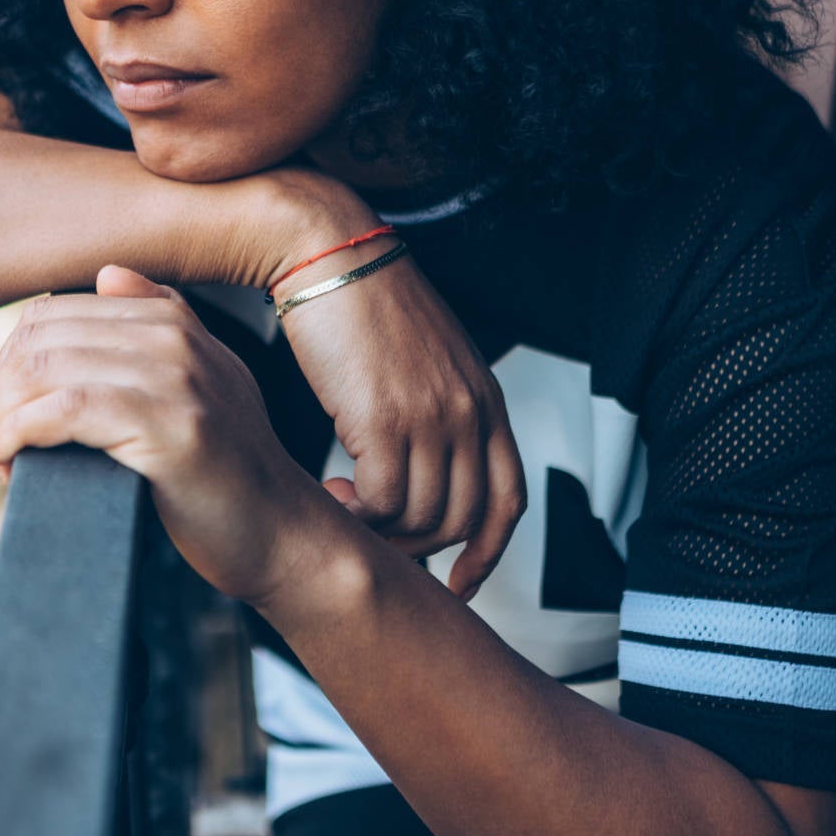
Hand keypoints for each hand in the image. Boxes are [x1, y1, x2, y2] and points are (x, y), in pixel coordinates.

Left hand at [0, 265, 339, 605]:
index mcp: (173, 320)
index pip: (53, 313)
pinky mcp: (167, 426)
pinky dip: (19, 434)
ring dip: (5, 417)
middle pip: (41, 336)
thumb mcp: (206, 381)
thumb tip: (108, 275)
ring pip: (46, 369)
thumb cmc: (230, 471)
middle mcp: (174, 337)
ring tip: (5, 458)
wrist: (281, 533)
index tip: (8, 413)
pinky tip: (4, 458)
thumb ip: (162, 324)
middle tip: (0, 442)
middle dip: (3, 390)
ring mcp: (174, 378)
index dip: (14, 363)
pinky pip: (64, 410)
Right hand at [262, 177, 526, 598]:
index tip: (462, 582)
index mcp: (486, 400)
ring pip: (420, 518)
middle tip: (376, 538)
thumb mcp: (429, 361)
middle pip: (463, 519)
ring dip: (380, 529)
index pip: (508, 499)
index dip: (490, 552)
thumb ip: (442, 411)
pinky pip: (379, 503)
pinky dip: (355, 513)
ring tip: (344, 504)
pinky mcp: (381, 419)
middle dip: (419, 546)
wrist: (327, 253)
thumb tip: (426, 468)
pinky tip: (329, 489)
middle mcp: (468, 412)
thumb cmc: (366, 304)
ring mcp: (429, 418)